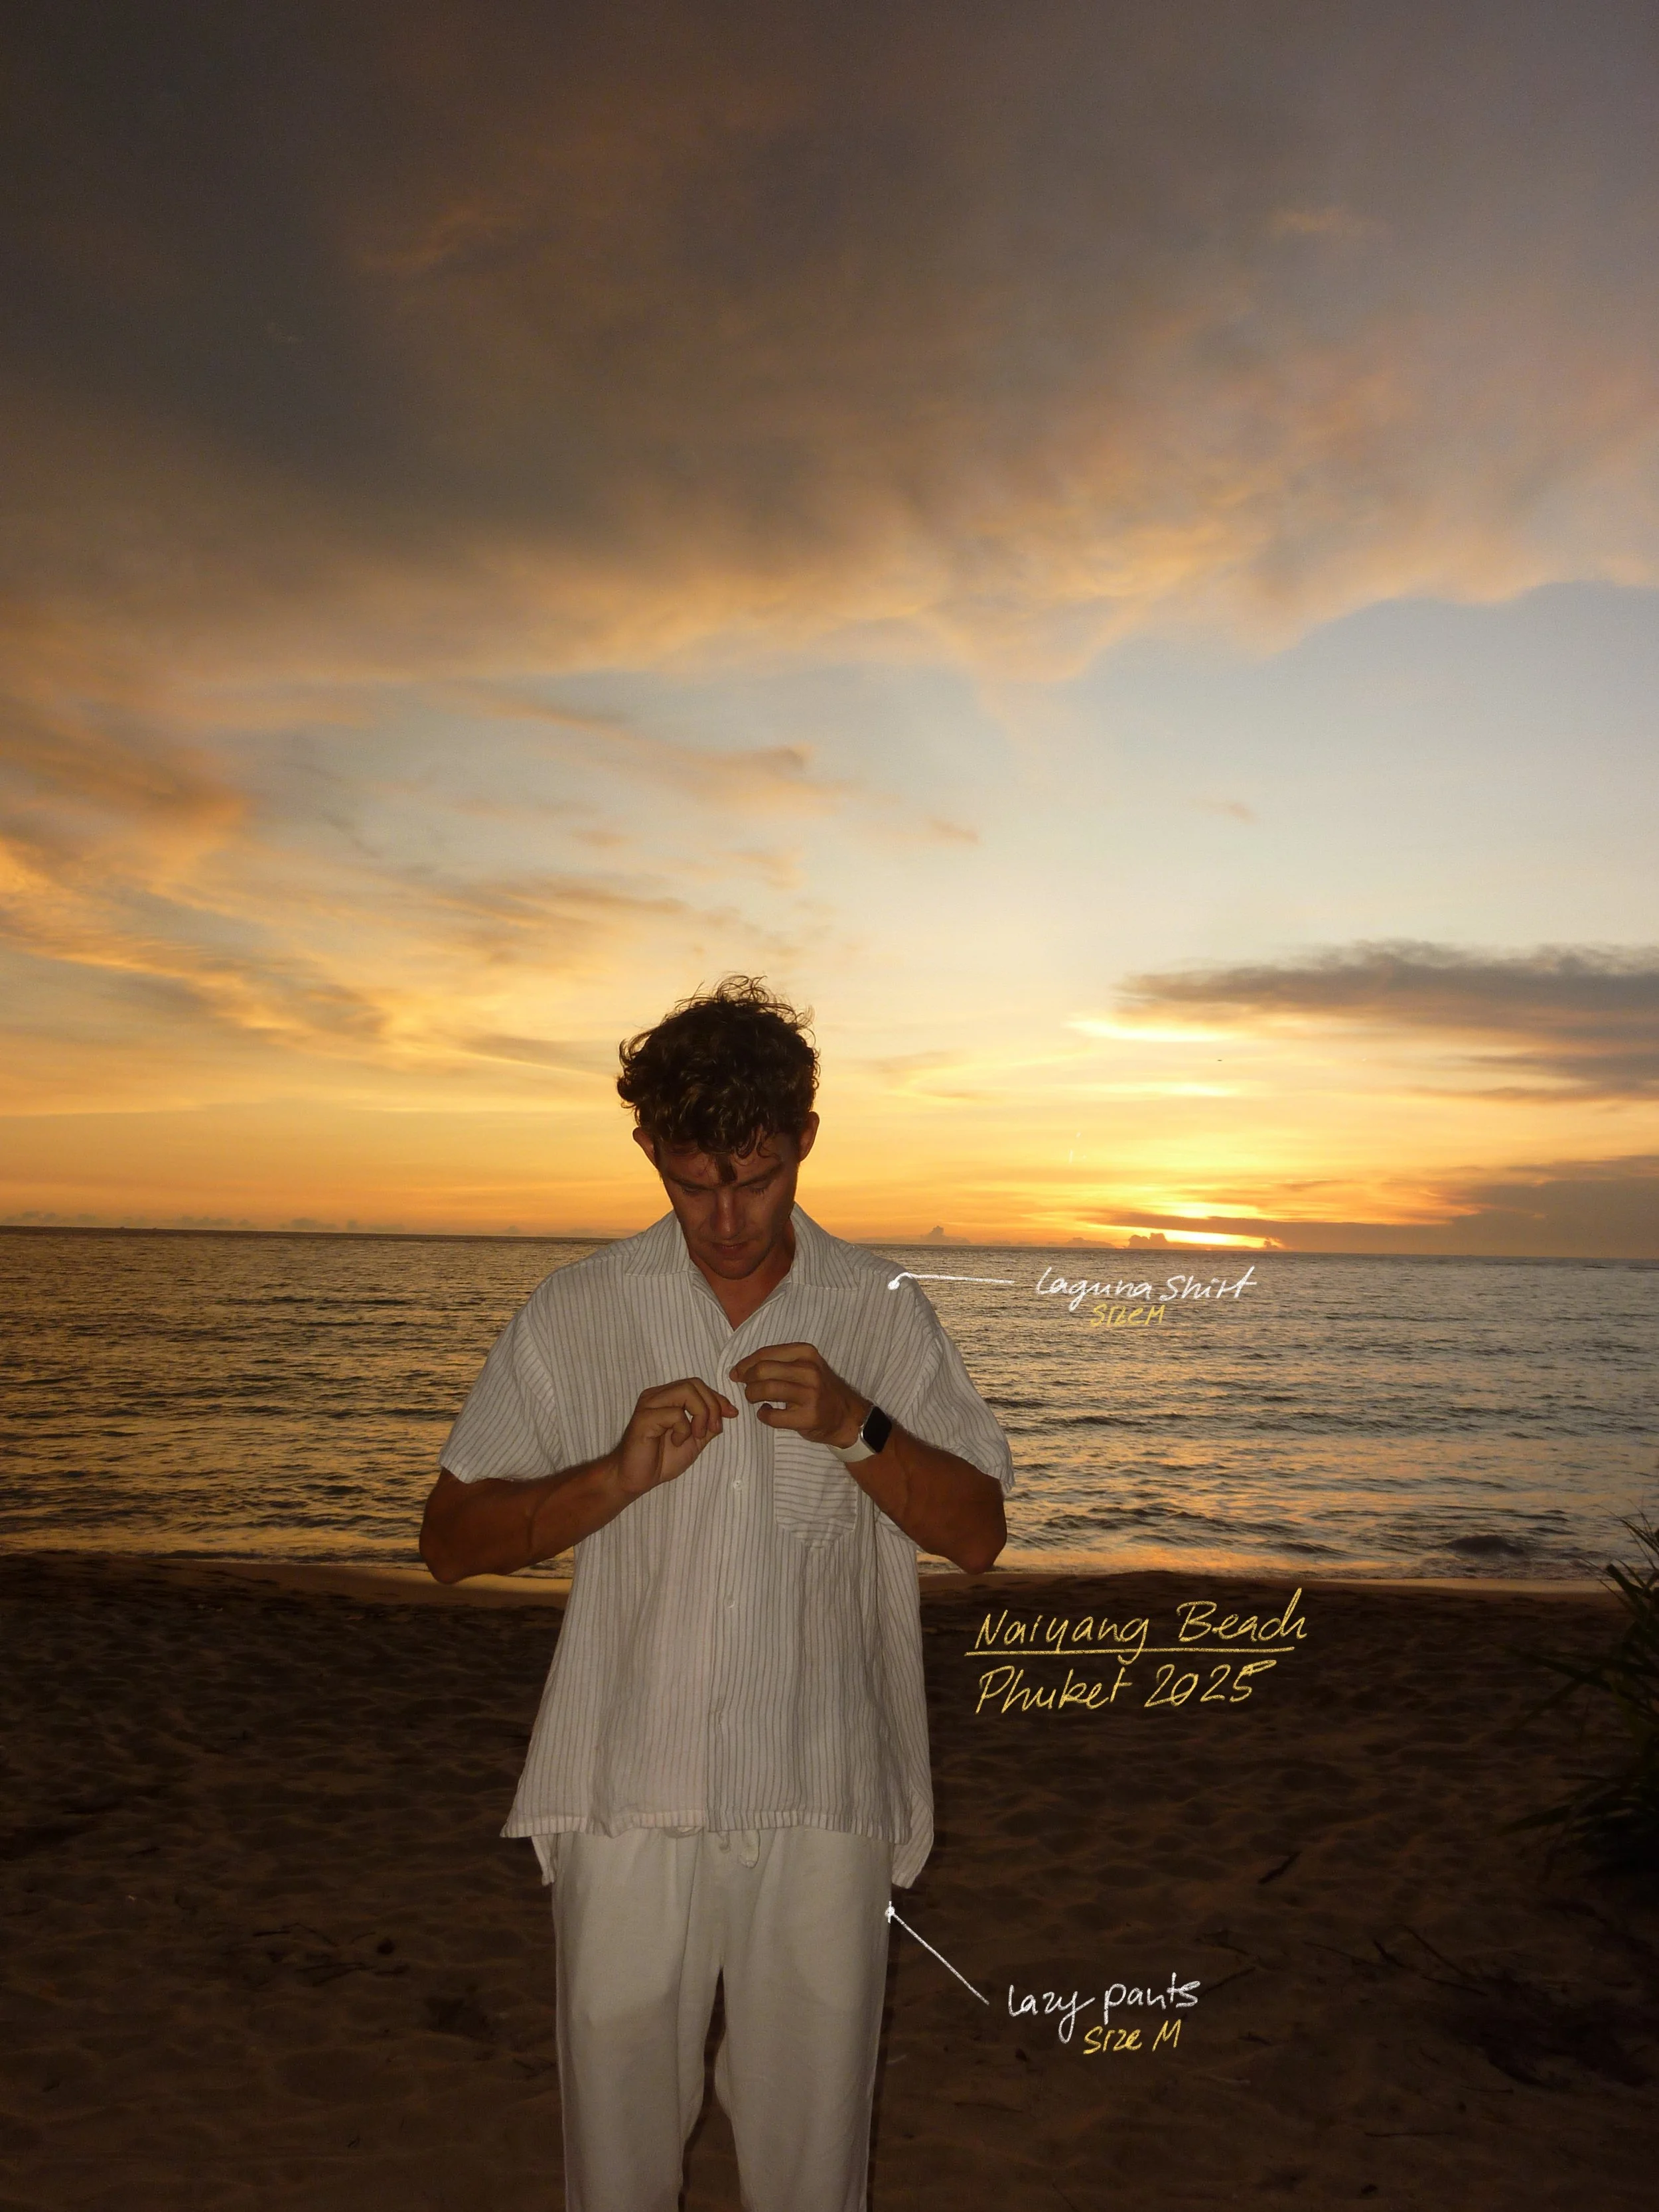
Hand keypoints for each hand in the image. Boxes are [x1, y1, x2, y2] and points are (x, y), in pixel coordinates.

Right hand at [616, 1377, 738, 1497]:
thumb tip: (728, 1410)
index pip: (698, 1385)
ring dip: (701, 1414)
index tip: (731, 1414)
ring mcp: (649, 1404)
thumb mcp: (694, 1440)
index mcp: (667, 1397)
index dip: (718, 1398)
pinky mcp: (644, 1418)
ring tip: (696, 1435)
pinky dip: (683, 1429)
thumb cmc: (662, 1459)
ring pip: (686, 1391)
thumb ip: (708, 1424)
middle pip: (694, 1384)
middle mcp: (656, 1396)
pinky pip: (675, 1413)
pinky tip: (676, 1442)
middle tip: (713, 1429)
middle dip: (712, 1406)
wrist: (637, 1478)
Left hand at [728, 1342, 868, 1448]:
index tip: (736, 1373)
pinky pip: (772, 1416)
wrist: (848, 1416)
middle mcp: (809, 1370)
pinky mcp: (808, 1417)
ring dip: (752, 1395)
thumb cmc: (821, 1389)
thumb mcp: (807, 1366)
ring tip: (755, 1399)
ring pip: (766, 1390)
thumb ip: (780, 1363)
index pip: (766, 1353)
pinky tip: (766, 1413)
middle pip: (763, 1370)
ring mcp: (810, 1394)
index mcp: (806, 1353)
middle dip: (747, 1380)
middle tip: (746, 1388)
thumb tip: (741, 1368)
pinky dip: (763, 1415)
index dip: (745, 1364)